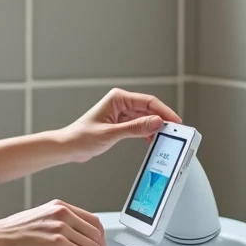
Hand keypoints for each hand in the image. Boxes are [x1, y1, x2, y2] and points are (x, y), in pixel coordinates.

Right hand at [0, 199, 106, 245]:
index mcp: (59, 206)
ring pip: (93, 245)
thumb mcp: (39, 219)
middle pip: (97, 232)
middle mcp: (62, 213)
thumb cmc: (12, 233)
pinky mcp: (56, 242)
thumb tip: (72, 239)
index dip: (100, 238)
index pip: (92, 220)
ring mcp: (60, 226)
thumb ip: (57, 223)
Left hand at [58, 88, 182, 163]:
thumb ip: (135, 128)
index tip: (176, 121)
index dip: (164, 111)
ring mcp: (121, 113)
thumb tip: (156, 122)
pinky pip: (139, 125)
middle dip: (162, 120)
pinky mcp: (120, 123)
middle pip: (149, 109)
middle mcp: (120, 103)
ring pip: (145, 118)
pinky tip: (152, 140)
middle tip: (175, 132)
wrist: (68, 147)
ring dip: (154, 128)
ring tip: (165, 138)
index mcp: (118, 98)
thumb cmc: (82, 137)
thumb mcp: (111, 133)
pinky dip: (146, 132)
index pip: (148, 102)